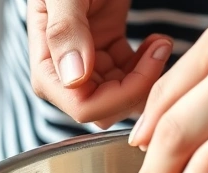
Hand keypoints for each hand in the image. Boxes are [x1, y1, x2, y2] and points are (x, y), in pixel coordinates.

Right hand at [28, 0, 173, 127]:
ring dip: (145, 79)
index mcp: (47, 59)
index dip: (117, 96)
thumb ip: (65, 29)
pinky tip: (157, 42)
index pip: (80, 104)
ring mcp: (87, 60)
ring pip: (119, 97)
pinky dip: (148, 67)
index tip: (148, 61)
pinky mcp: (108, 50)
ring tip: (161, 44)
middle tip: (159, 53)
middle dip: (135, 90)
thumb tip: (74, 77)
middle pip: (102, 108)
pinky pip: (129, 78)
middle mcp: (64, 67)